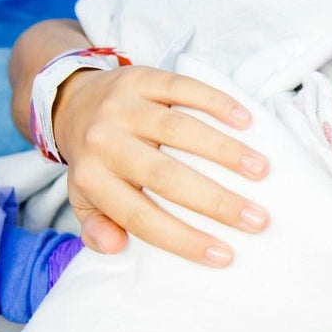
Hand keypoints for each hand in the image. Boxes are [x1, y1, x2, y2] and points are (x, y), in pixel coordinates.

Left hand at [53, 64, 269, 266]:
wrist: (70, 99)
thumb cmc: (93, 159)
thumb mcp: (85, 199)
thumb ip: (97, 227)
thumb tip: (116, 246)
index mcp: (92, 179)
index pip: (140, 216)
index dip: (182, 238)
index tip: (224, 255)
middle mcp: (103, 141)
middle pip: (165, 176)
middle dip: (215, 201)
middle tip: (256, 219)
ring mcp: (122, 105)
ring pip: (178, 129)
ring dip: (225, 151)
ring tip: (260, 171)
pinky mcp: (141, 77)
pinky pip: (181, 87)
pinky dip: (216, 102)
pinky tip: (246, 121)